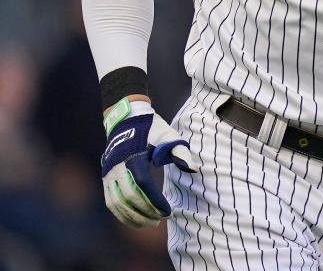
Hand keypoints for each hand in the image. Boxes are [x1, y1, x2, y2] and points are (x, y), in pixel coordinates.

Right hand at [101, 98, 197, 227]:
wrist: (127, 120)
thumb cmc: (152, 129)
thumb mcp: (168, 135)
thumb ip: (180, 152)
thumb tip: (194, 169)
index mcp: (133, 156)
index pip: (143, 184)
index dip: (155, 200)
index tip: (168, 211)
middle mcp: (117, 167)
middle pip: (128, 197)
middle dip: (144, 212)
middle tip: (160, 220)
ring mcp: (108, 173)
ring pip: (116, 203)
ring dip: (132, 216)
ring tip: (149, 223)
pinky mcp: (105, 177)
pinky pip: (110, 201)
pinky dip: (121, 213)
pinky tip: (135, 219)